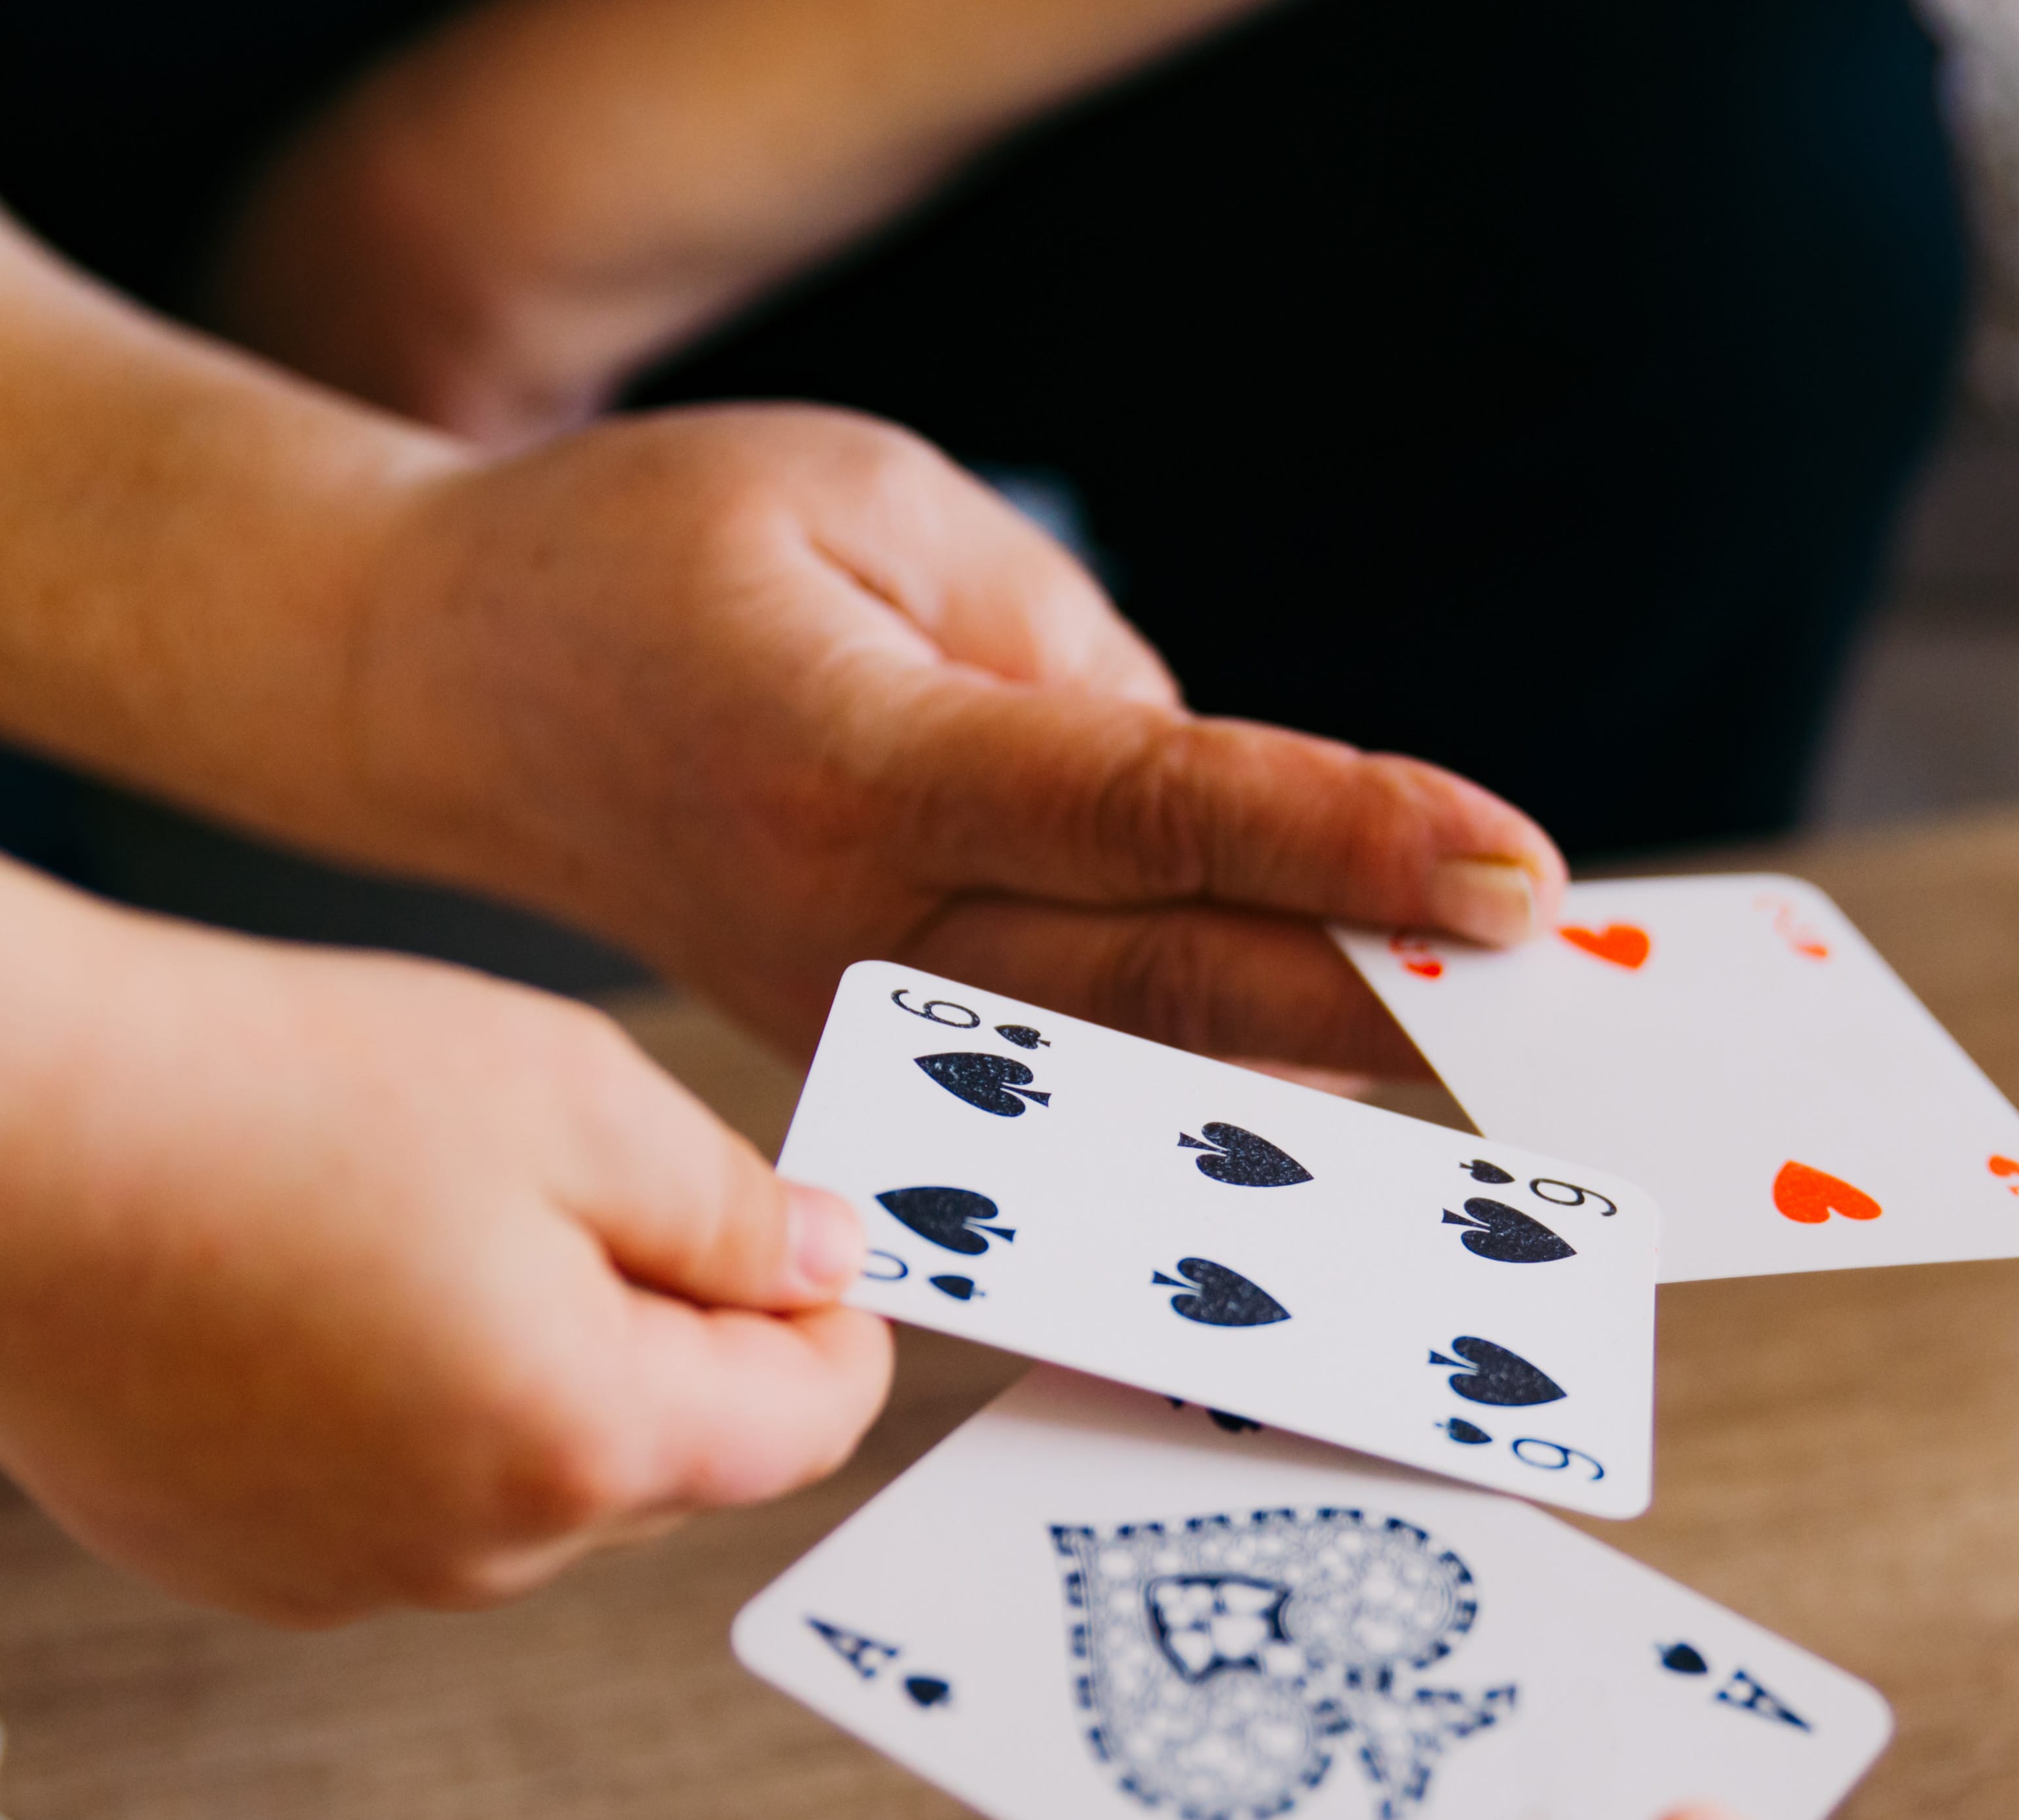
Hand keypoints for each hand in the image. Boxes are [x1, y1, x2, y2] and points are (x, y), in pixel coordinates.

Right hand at [0, 918, 891, 1624]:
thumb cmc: (271, 1094)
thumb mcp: (573, 1097)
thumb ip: (735, 1208)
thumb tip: (828, 1268)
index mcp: (589, 1443)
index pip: (807, 1425)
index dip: (833, 1323)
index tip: (806, 1235)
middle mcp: (478, 1552)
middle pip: (669, 1464)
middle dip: (675, 1345)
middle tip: (578, 1188)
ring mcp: (340, 1574)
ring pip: (523, 1483)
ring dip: (530, 1375)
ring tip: (411, 1221)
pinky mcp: (226, 1561)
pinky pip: (385, 1499)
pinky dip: (396, 1411)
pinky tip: (307, 1288)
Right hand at [347, 403, 1557, 1075]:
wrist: (452, 689)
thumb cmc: (666, 558)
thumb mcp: (874, 501)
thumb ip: (1070, 655)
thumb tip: (1235, 809)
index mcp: (856, 759)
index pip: (1151, 813)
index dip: (1346, 843)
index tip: (1518, 875)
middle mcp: (856, 928)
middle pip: (1166, 994)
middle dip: (1382, 1009)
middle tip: (1566, 1025)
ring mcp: (860, 1028)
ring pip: (1129, 1084)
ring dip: (1324, 1091)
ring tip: (1509, 1096)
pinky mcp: (876, 1070)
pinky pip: (1072, 1103)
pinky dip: (1217, 1112)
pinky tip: (1354, 1119)